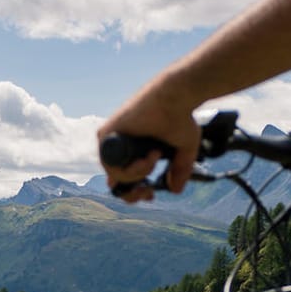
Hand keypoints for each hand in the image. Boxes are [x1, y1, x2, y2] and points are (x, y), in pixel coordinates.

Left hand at [98, 78, 203, 201]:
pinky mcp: (106, 134)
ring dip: (138, 174)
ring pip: (115, 177)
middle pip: (116, 183)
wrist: (176, 96)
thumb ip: (179, 170)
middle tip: (148, 190)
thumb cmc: (181, 117)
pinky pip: (112, 166)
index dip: (135, 193)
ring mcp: (110, 140)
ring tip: (154, 157)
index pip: (125, 180)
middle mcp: (119, 146)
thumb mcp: (184, 150)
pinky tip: (148, 156)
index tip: (150, 195)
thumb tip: (175, 190)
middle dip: (133, 193)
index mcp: (133, 150)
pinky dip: (131, 168)